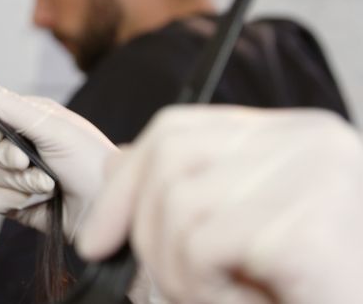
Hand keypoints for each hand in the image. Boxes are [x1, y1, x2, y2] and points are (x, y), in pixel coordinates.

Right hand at [0, 76, 116, 237]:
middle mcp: (12, 142)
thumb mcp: (52, 128)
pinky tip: (39, 201)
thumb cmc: (90, 161)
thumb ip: (10, 107)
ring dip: (16, 181)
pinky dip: (16, 201)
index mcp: (21, 118)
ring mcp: (10, 174)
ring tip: (47, 183)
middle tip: (25, 160)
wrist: (108, 207)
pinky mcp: (12, 202)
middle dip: (0, 156)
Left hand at [76, 106, 362, 303]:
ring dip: (178, 270)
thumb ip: (196, 187)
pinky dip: (205, 290)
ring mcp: (313, 176)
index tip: (98, 236)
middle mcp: (308, 140)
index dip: (126, 179)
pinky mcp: (308, 226)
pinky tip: (248, 302)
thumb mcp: (251, 227)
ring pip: (178, 207)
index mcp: (295, 132)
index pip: (177, 128)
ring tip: (220, 297)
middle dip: (138, 224)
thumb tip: (116, 165)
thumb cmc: (315, 285)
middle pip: (169, 157)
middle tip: (156, 283)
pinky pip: (203, 249)